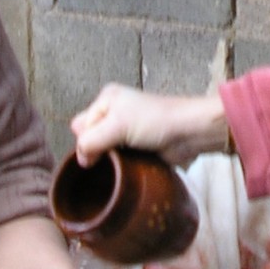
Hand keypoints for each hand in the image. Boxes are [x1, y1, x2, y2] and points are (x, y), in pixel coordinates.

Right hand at [71, 84, 228, 167]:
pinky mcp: (135, 148)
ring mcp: (125, 131)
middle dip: (96, 150)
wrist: (190, 133)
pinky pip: (116, 160)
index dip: (88, 140)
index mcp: (107, 99)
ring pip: (102, 152)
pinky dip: (118, 166)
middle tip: (113, 155)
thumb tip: (81, 160)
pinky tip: (125, 169)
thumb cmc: (155, 121)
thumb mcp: (118, 125)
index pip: (80, 125)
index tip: (104, 148)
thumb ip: (91, 140)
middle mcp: (113, 112)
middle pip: (89, 139)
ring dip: (108, 161)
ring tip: (121, 163)